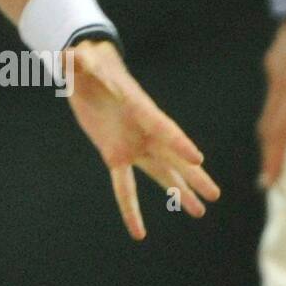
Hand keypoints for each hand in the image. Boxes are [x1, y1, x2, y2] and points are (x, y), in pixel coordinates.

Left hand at [64, 39, 219, 239]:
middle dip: (192, 173)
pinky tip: (138, 231)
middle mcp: (142, 129)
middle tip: (215, 193)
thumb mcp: (81, 59)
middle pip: (172, 154)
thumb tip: (70, 55)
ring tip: (200, 212)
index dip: (178, 141)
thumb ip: (78, 60)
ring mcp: (132, 144)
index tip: (198, 158)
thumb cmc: (88, 62)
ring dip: (179, 191)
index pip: (161, 125)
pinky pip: (125, 186)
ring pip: (160, 172)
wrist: (87, 70)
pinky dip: (130, 207)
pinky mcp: (116, 155)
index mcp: (138, 105)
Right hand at [259, 3, 285, 188]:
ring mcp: (276, 68)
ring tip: (284, 139)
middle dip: (271, 150)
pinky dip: (282, 104)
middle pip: (269, 124)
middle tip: (273, 170)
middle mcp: (280, 84)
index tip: (267, 183)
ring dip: (276, 126)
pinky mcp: (278, 56)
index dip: (274, 161)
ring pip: (271, 105)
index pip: (280, 135)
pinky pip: (277, 87)